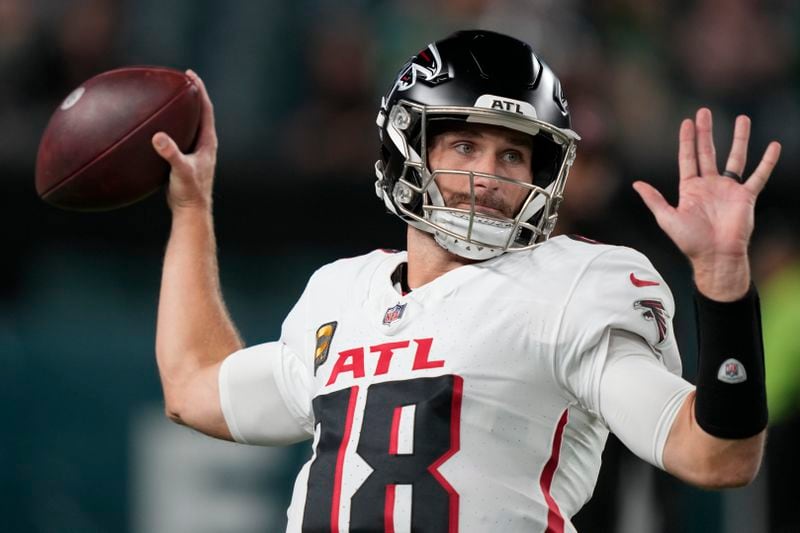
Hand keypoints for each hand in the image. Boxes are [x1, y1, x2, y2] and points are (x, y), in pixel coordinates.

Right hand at [152, 70, 217, 210]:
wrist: (191, 211)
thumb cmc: (189, 192)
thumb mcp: (180, 170)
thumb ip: (170, 153)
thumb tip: (158, 137)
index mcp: (207, 142)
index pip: (206, 110)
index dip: (199, 91)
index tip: (190, 76)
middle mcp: (204, 145)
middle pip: (200, 113)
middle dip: (191, 96)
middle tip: (180, 80)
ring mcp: (196, 153)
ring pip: (190, 125)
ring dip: (182, 111)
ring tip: (169, 98)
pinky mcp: (186, 160)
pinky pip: (179, 137)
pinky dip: (171, 127)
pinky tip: (156, 126)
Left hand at [633, 108, 780, 299]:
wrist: (715, 256)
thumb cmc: (690, 242)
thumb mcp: (667, 218)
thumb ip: (654, 200)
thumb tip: (636, 184)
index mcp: (690, 189)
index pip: (688, 158)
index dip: (687, 140)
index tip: (687, 121)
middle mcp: (709, 185)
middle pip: (708, 152)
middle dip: (706, 132)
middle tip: (704, 111)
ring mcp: (728, 190)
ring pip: (735, 158)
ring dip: (739, 139)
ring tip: (742, 118)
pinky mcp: (746, 197)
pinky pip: (759, 176)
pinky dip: (766, 162)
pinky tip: (773, 146)